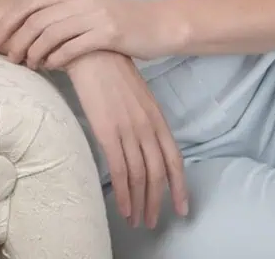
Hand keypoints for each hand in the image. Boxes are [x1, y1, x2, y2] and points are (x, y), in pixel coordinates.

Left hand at [0, 0, 167, 68]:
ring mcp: (94, 14)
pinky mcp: (108, 33)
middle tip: (7, 59)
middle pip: (35, 19)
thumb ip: (60, 15)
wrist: (157, 24)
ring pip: (50, 34)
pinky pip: (72, 48)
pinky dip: (55, 59)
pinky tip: (50, 68)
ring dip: (33, 53)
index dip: (7, 22)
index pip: (29, 3)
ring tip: (28, 66)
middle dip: (15, 41)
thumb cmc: (118, 21)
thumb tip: (25, 32)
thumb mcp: (86, 9)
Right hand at [65, 51, 188, 228]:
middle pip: (158, 173)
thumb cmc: (111, 69)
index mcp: (156, 116)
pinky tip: (123, 208)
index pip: (175, 158)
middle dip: (157, 201)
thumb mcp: (137, 94)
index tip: (181, 208)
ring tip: (137, 220)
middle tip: (153, 221)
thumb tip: (144, 140)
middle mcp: (147, 126)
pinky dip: (124, 193)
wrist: (92, 52)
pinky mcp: (108, 132)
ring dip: (140, 203)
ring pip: (140, 176)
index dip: (179, 186)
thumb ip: (144, 117)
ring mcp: (129, 130)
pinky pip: (120, 170)